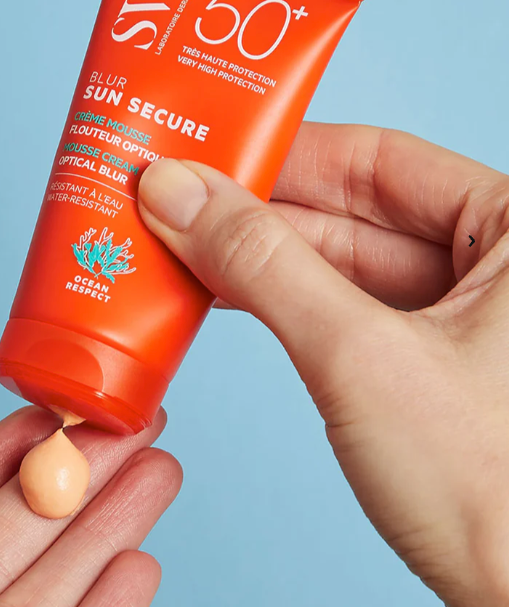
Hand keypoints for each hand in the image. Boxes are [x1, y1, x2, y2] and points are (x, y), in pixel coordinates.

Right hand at [138, 122, 508, 606]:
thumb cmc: (495, 497)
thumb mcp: (360, 357)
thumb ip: (262, 266)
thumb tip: (178, 193)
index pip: (379, 160)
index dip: (283, 152)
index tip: (207, 150)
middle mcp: (491, 262)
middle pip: (350, 211)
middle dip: (254, 209)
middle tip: (171, 198)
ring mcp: (457, 314)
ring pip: (337, 261)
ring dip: (255, 256)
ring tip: (178, 241)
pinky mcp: (424, 359)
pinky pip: (338, 307)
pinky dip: (278, 299)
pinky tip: (220, 290)